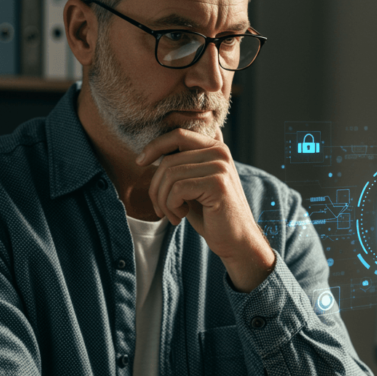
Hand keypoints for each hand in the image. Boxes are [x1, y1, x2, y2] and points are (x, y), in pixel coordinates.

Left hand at [136, 127, 274, 291]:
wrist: (236, 240)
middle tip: (160, 209)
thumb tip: (150, 153)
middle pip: (169, 160)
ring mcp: (220, 167)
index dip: (155, 146)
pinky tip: (180, 217)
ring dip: (163, 200)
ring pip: (170, 175)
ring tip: (172, 215)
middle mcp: (220, 152)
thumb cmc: (211, 215)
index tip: (140, 162)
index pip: (178, 135)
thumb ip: (181, 166)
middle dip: (155, 187)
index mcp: (215, 148)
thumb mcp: (193, 185)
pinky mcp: (217, 184)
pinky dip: (171, 206)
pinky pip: (177, 189)